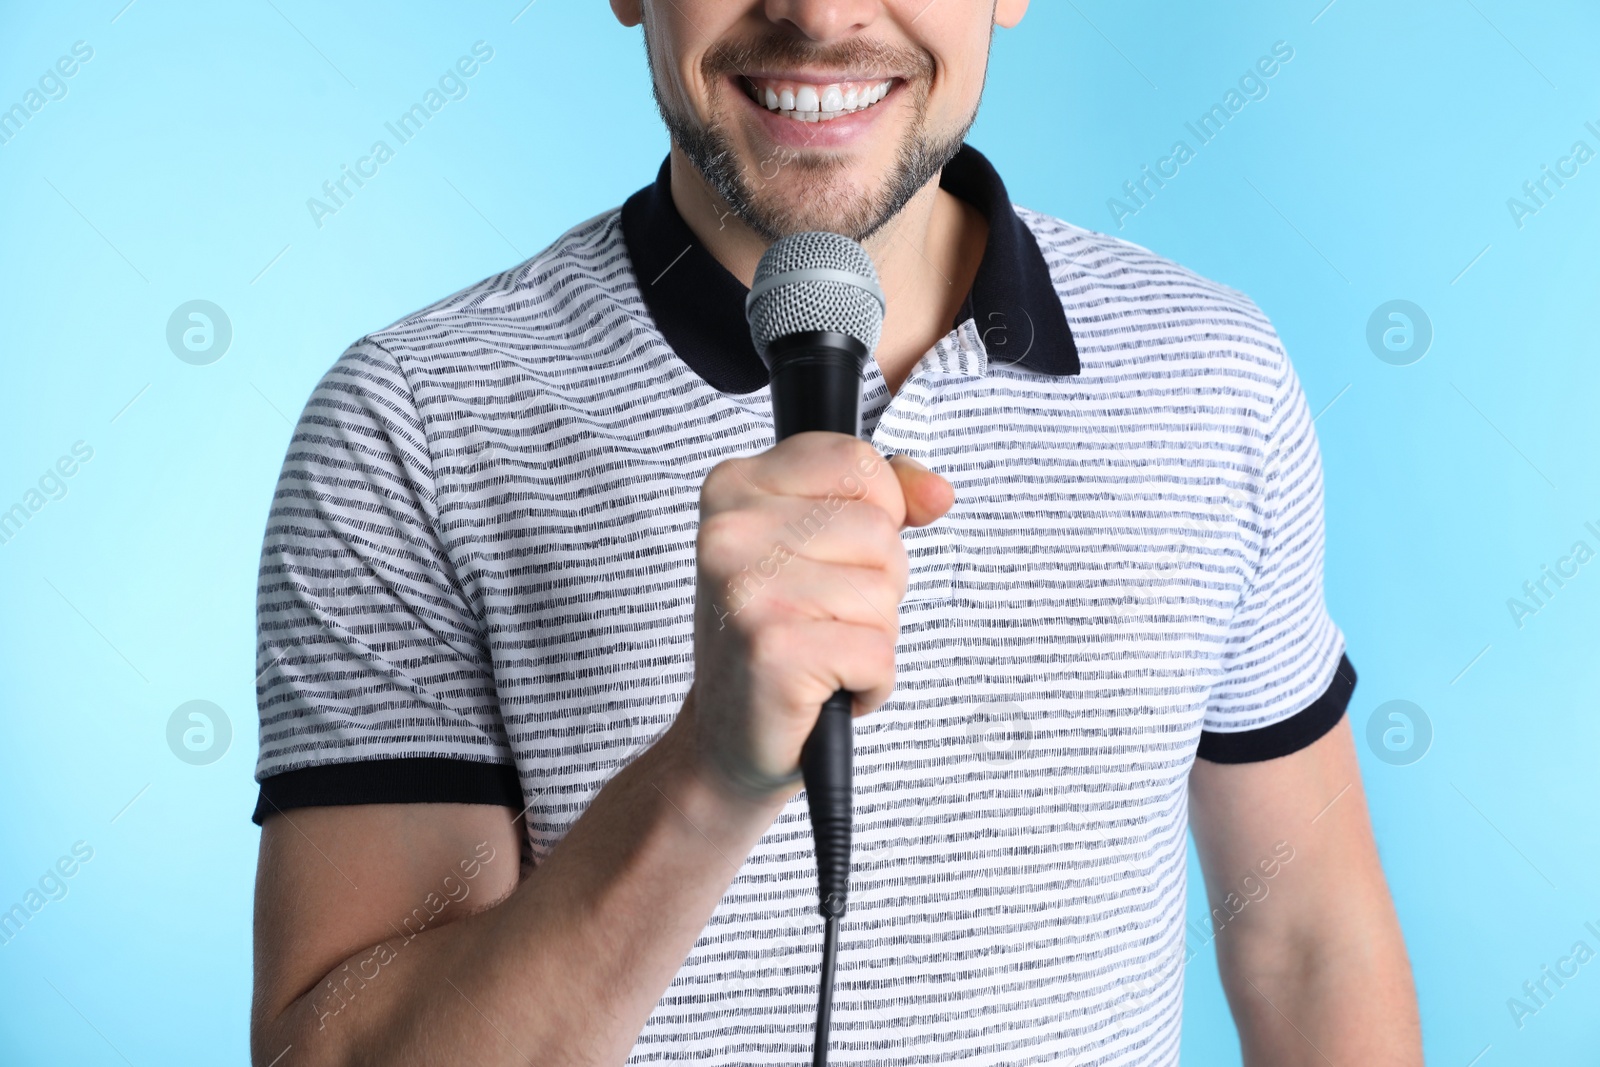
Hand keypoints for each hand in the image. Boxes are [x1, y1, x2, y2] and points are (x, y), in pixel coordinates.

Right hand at [681, 436, 953, 799]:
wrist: (729, 739)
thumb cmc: (774, 638)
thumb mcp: (819, 547)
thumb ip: (880, 500)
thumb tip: (937, 493)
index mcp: (735, 487)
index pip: (856, 461)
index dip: (878, 513)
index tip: (838, 556)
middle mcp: (730, 531)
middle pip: (879, 531)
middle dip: (876, 585)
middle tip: (821, 619)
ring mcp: (747, 590)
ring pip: (884, 592)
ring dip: (871, 637)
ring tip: (821, 653)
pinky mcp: (774, 649)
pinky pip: (880, 651)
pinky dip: (871, 682)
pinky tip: (825, 689)